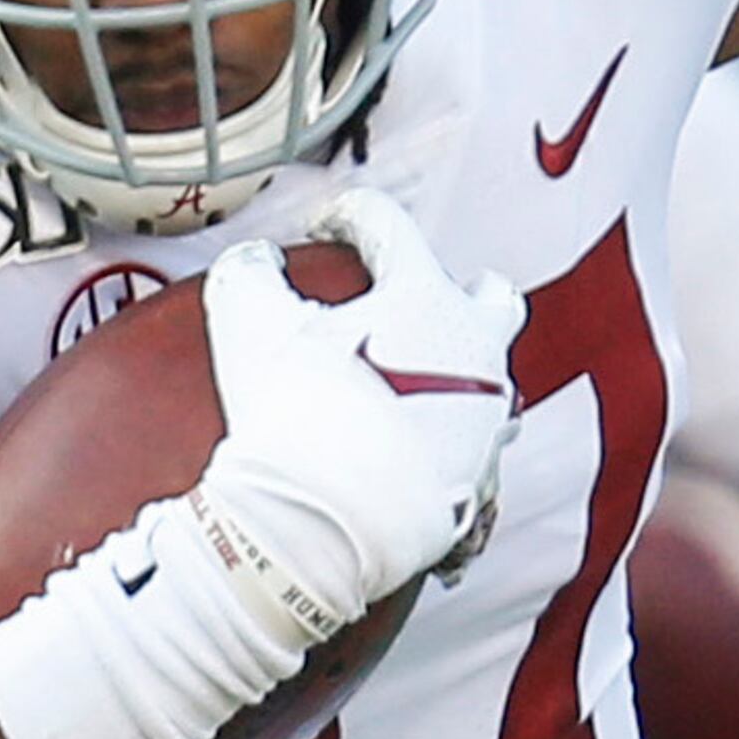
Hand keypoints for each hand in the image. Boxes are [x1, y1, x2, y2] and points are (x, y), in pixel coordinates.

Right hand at [195, 188, 524, 630]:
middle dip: (461, 289)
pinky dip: (447, 435)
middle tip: (418, 299)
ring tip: (415, 379)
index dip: (343, 216)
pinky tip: (412, 443)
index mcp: (426, 295)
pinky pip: (475, 444)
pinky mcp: (480, 476)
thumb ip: (249, 268)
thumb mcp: (246, 317)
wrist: (325, 521)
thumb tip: (257, 259)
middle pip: (491, 298)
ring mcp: (486, 417)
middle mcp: (475, 349)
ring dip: (458, 368)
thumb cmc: (292, 411)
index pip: (389, 225)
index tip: (318, 232)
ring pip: (492, 376)